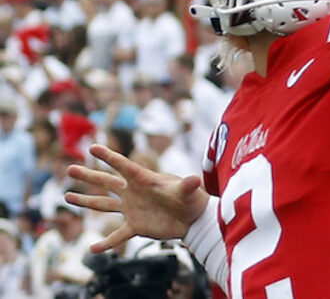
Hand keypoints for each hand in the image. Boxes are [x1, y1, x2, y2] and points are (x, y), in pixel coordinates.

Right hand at [65, 144, 208, 252]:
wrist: (193, 219)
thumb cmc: (191, 200)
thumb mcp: (188, 192)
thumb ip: (188, 186)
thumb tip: (195, 180)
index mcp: (144, 180)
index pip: (123, 166)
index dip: (109, 157)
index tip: (93, 148)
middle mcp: (133, 192)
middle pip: (107, 182)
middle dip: (88, 176)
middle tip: (69, 169)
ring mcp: (132, 209)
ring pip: (104, 205)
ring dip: (86, 201)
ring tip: (67, 196)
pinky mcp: (136, 226)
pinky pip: (117, 235)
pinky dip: (106, 243)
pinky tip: (92, 249)